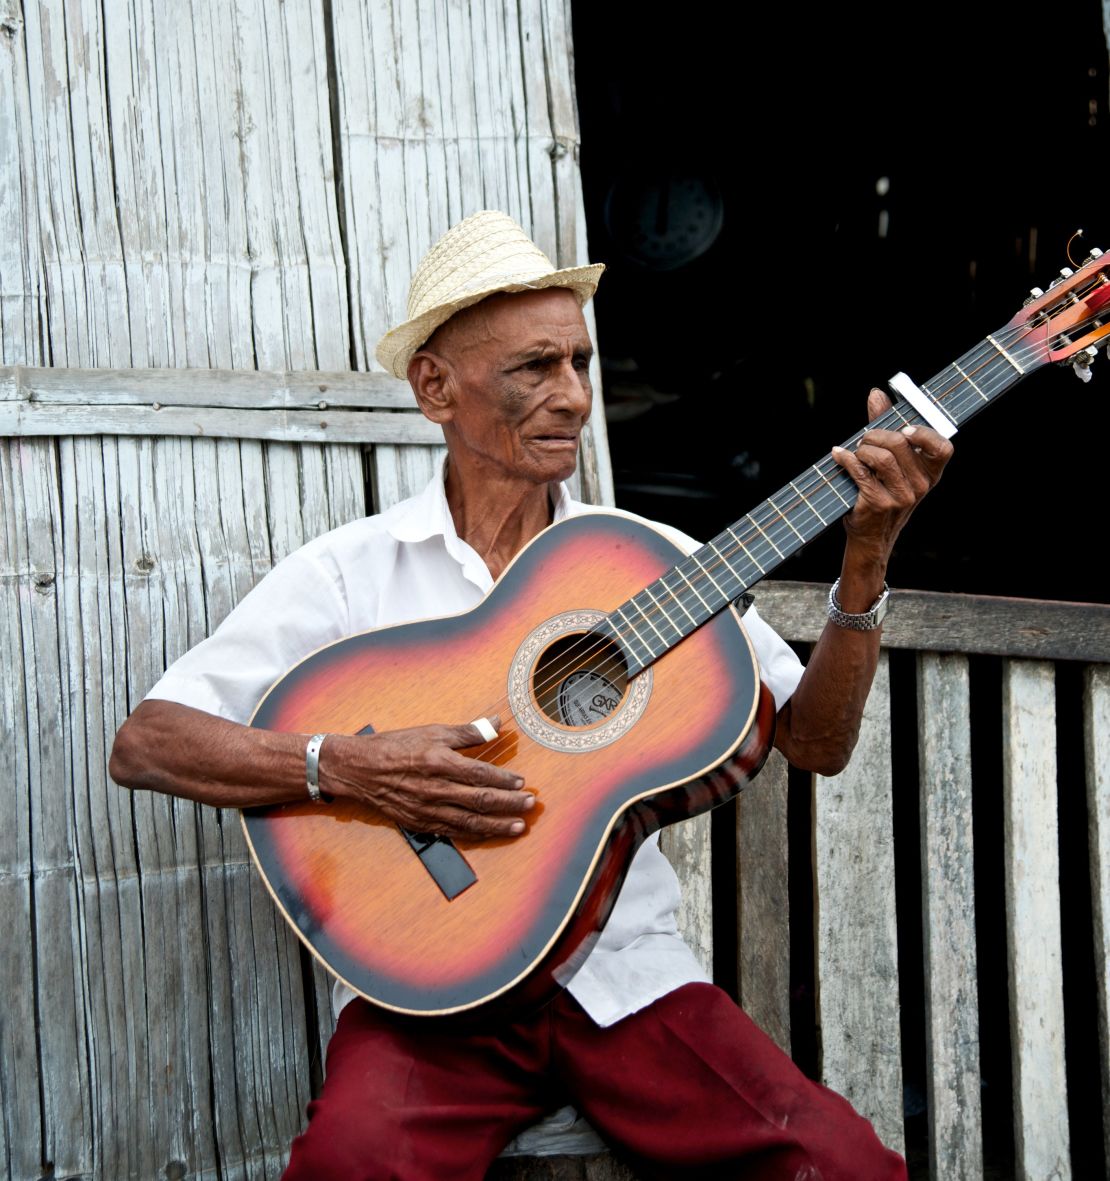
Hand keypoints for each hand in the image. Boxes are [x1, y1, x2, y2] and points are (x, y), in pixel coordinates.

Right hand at [320, 718, 533, 839]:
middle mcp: (436, 788)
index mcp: (439, 762)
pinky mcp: (421, 822)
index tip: (522, 782)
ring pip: (470, 821)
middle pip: (481, 800)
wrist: (359, 769)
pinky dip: (475, 834)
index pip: (481, 774)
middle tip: (531, 804)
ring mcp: (428, 809)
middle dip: (510, 804)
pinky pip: (453, 832)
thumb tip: (497, 724)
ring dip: (498, 825)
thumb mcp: (432, 731)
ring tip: (519, 827)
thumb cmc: (396, 746)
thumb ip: (468, 731)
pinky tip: (490, 832)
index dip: (504, 780)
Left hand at [832, 388, 953, 566]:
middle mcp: (921, 486)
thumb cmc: (882, 492)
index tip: (904, 429)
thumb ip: (886, 426)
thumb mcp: (891, 463)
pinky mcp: (879, 503)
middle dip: (875, 435)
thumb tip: (877, 394)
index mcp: (931, 474)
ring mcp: (902, 497)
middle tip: (864, 439)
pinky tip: (838, 455)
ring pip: (880, 456)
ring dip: (861, 449)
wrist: (870, 535)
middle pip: (900, 443)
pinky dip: (845, 459)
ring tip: (854, 451)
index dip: (923, 433)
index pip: (942, 448)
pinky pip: (860, 470)